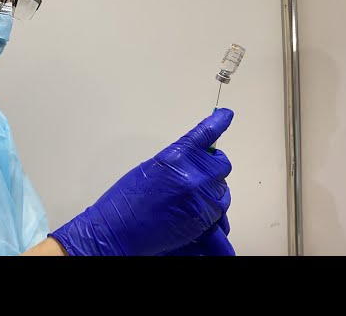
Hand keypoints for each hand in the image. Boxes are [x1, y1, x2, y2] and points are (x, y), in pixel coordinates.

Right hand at [50, 108, 234, 255]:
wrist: (119, 231)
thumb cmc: (127, 201)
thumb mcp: (151, 169)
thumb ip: (178, 162)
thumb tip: (194, 163)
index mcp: (177, 156)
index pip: (205, 133)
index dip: (218, 122)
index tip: (225, 115)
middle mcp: (194, 176)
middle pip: (221, 165)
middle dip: (212, 167)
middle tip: (199, 174)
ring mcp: (201, 199)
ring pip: (223, 190)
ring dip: (212, 190)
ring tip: (190, 198)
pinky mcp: (204, 220)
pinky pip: (219, 211)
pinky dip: (211, 210)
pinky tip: (195, 210)